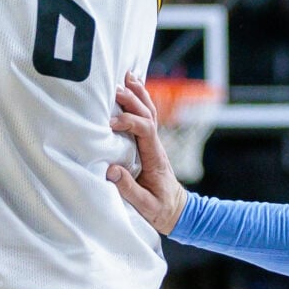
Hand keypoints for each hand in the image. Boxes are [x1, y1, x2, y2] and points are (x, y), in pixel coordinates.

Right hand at [105, 74, 187, 234]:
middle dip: (133, 100)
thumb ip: (129, 189)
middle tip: (115, 87)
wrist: (177, 212)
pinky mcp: (147, 145)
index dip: (129, 122)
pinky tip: (132, 90)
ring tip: (126, 76)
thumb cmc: (161, 211)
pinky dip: (139, 102)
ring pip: (148, 112)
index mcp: (155, 158)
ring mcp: (152, 144)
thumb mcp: (146, 206)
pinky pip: (145, 118)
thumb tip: (111, 170)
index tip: (110, 123)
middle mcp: (155, 146)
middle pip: (148, 115)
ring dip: (138, 95)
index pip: (145, 130)